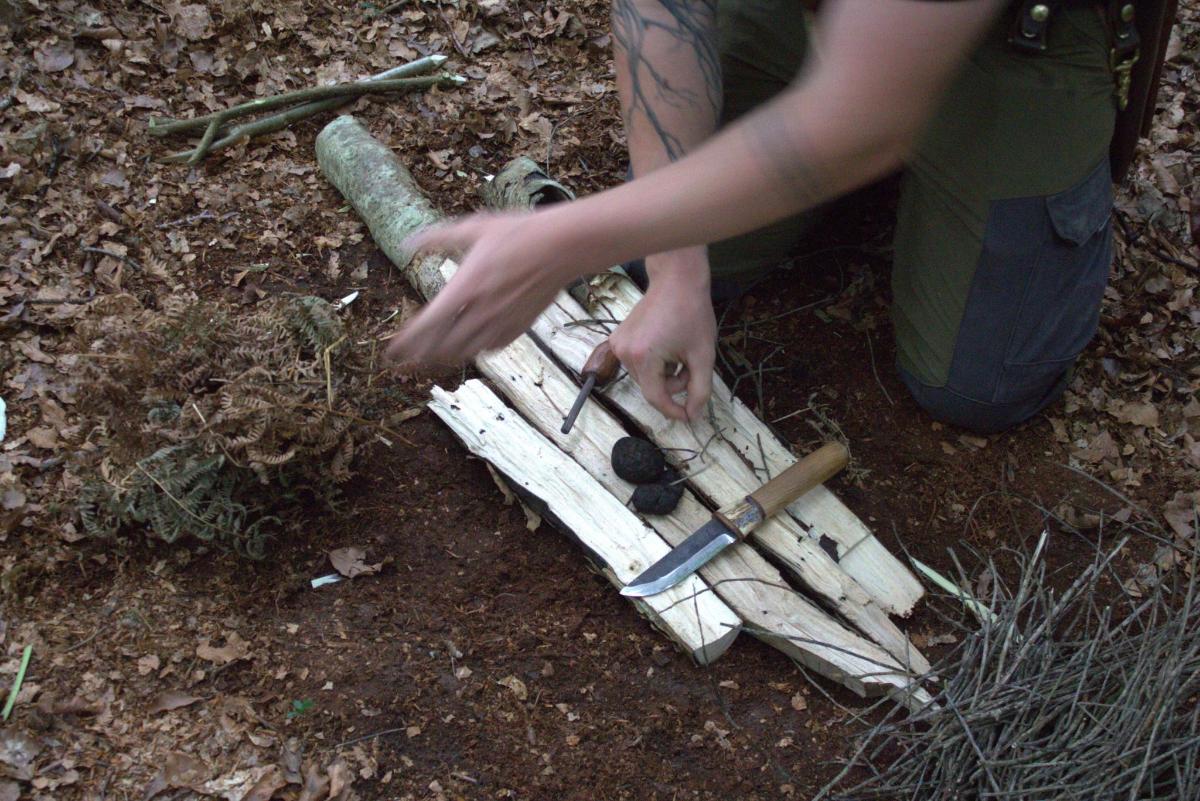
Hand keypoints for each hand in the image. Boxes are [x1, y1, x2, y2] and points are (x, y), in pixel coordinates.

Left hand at [385, 211, 577, 366]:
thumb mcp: (473, 228)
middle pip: (442, 347)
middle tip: (407, 359)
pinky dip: (475, 350)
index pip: (426, 326)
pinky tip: (470, 344)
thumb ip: (437, 238)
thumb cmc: (519, 233)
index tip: (392, 351)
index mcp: (465, 287)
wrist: (562, 247)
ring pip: (465, 352)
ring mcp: (501, 322)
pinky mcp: (518, 328)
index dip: (405, 342)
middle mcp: (480, 311)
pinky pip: (490, 348)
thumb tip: (408, 243)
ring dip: (445, 356)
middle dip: (420, 355)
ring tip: (433, 357)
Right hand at [609, 250, 715, 421]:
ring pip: (644, 377)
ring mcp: (618, 345)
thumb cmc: (691, 313)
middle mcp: (624, 353)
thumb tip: (693, 416)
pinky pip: (638, 364)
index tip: (689, 416)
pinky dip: (654, 363)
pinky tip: (666, 345)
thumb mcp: (703, 355)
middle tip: (691, 367)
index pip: (656, 398)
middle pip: (650, 387)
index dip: (673, 410)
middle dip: (673, 384)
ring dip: (664, 374)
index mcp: (644, 357)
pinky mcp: (617, 339)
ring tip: (679, 353)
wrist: (676, 279)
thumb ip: (700, 390)